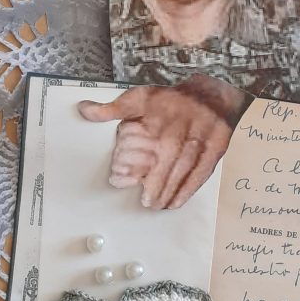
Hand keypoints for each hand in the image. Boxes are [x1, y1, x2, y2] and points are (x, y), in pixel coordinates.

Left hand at [78, 79, 246, 209]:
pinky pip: (200, 176)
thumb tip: (85, 110)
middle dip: (157, 191)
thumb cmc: (173, 99)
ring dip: (171, 194)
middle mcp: (181, 138)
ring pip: (183, 176)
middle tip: (148, 203)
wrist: (210, 95)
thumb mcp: (139, 98)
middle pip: (167, 171)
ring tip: (160, 205)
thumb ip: (112, 108)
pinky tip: (179, 201)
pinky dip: (189, 191)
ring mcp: (199, 146)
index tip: (134, 188)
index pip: (150, 158)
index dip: (141, 176)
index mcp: (162, 127)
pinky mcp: (214, 152)